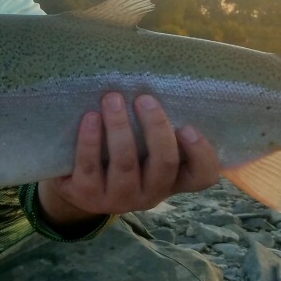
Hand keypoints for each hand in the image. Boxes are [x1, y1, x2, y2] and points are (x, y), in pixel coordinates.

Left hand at [37, 93, 218, 229]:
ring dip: (119, 127)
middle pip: (164, 164)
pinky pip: (90, 166)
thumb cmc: (120, 155)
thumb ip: (156, 129)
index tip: (187, 126)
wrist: (77, 185)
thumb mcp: (144, 148)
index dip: (200, 153)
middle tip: (144, 99)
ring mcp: (119, 199)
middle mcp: (151, 194)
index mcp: (172, 180)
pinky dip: (90, 140)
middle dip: (156, 128)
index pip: (202, 176)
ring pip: (125, 163)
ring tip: (111, 98)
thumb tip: (158, 82)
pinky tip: (90, 117)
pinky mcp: (88, 196)